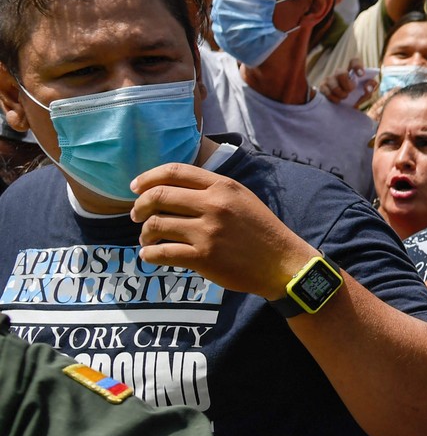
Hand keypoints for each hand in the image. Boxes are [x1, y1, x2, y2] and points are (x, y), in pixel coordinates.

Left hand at [129, 162, 316, 298]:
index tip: (135, 188)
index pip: (175, 172)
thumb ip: (213, 189)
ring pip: (157, 225)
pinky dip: (150, 255)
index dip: (148, 178)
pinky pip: (163, 253)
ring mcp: (208, 232)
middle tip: (136, 215)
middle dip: (140, 206)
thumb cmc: (262, 231)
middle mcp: (214, 205)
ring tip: (147, 239)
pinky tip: (150, 256)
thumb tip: (174, 188)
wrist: (283, 263)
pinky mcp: (204, 257)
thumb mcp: (242, 199)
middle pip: (159, 196)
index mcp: (223, 186)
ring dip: (144, 233)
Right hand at [320, 67, 375, 105]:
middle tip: (350, 91)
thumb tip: (368, 87)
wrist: (346, 108)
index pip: (354, 61)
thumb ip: (370, 88)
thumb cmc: (357, 97)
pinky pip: (325, 90)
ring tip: (344, 97)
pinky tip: (338, 101)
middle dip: (346, 84)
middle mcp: (341, 73)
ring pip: (331, 81)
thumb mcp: (366, 93)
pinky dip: (332, 97)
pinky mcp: (323, 86)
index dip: (357, 66)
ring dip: (339, 92)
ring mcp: (330, 79)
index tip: (361, 75)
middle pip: (340, 72)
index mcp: (353, 72)